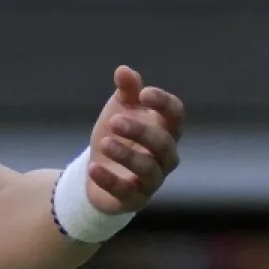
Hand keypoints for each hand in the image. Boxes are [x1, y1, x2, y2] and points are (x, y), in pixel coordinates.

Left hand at [86, 66, 185, 213]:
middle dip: (141, 131)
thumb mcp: (119, 111)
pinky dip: (109, 180)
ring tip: (103, 142)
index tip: (144, 94)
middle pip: (164, 144)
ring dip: (127, 155)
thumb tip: (123, 70)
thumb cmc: (117, 137)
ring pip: (149, 169)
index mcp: (164, 130)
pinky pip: (126, 191)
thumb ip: (125, 92)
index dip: (164, 104)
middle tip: (114, 121)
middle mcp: (164, 156)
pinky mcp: (133, 198)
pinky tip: (93, 168)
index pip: (176, 115)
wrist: (99, 173)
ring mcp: (151, 180)